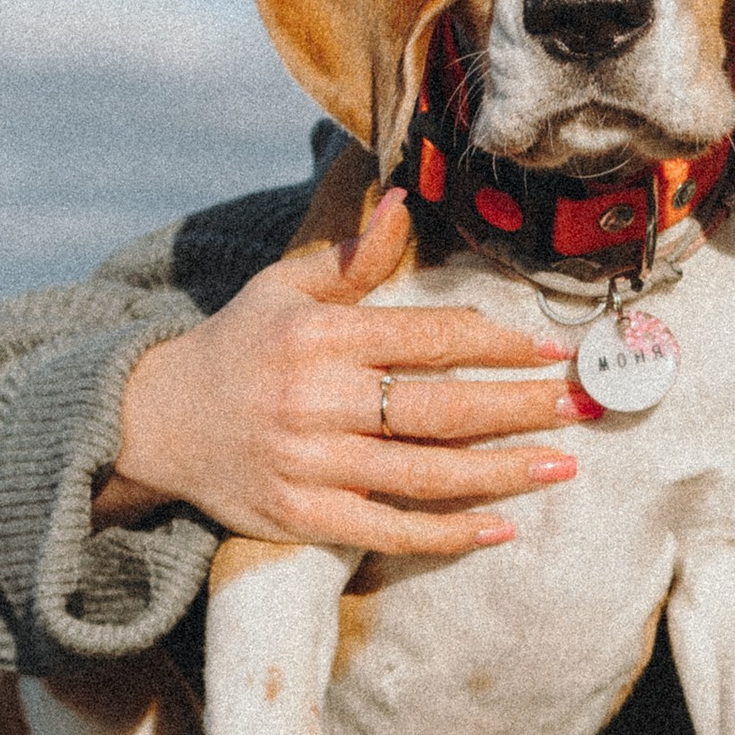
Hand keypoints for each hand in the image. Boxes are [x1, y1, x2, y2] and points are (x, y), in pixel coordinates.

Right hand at [94, 186, 583, 558]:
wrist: (155, 421)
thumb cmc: (238, 346)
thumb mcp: (284, 287)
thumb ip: (353, 256)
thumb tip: (403, 200)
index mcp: (323, 337)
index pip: (431, 339)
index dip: (498, 345)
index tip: (551, 350)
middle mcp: (319, 401)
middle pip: (442, 408)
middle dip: (520, 408)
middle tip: (580, 406)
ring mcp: (312, 464)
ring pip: (426, 473)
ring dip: (502, 472)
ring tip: (561, 465)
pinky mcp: (302, 516)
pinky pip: (389, 529)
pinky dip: (447, 534)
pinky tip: (499, 527)